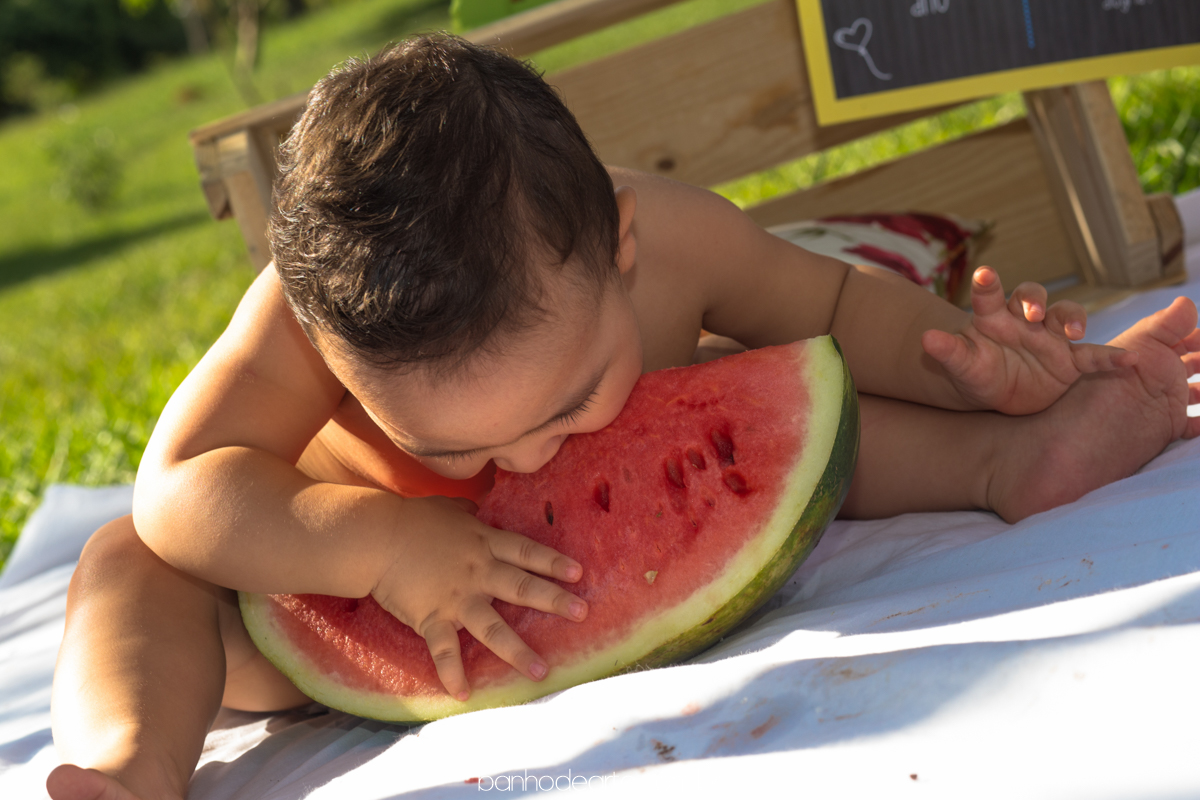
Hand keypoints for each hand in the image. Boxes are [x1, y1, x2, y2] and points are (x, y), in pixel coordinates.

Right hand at [370, 495, 585, 701]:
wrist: (375, 536)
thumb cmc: (410, 519)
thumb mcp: (447, 510)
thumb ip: (467, 515)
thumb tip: (476, 510)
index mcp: (483, 543)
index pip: (526, 552)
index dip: (552, 562)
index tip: (579, 573)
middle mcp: (477, 571)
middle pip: (522, 587)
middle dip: (555, 601)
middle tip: (582, 613)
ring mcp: (456, 597)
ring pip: (494, 628)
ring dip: (518, 651)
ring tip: (540, 671)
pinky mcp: (432, 617)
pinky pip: (445, 650)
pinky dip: (453, 673)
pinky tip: (463, 694)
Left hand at [921, 267, 1137, 414]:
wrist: (997, 394)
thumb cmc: (976, 373)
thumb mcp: (961, 367)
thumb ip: (947, 353)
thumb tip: (926, 338)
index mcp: (993, 318)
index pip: (990, 294)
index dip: (989, 283)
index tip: (984, 274)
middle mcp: (1024, 321)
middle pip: (1033, 297)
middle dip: (1033, 300)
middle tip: (1030, 312)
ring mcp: (1050, 338)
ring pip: (1066, 316)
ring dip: (1070, 319)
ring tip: (1071, 333)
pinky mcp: (1071, 360)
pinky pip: (1094, 356)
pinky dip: (1111, 358)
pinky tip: (1129, 361)